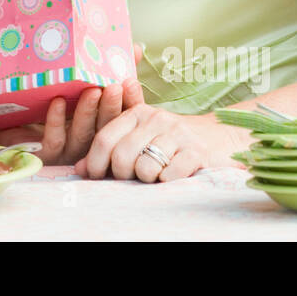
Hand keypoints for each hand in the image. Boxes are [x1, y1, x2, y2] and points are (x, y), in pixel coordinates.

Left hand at [0, 79, 144, 164]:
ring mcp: (69, 150)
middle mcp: (89, 141)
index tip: (131, 82)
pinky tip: (57, 102)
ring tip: (91, 92)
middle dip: (111, 106)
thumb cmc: (55, 103)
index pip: (123, 116)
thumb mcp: (82, 84)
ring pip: (82, 134)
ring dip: (87, 112)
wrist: (11, 127)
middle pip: (106, 126)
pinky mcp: (46, 154)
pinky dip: (56, 121)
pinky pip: (53, 139)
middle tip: (115, 87)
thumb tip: (137, 47)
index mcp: (102, 126)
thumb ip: (111, 68)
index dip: (129, 101)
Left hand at [73, 106, 251, 181]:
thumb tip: (79, 168)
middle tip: (131, 177)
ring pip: (145, 168)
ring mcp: (178, 133)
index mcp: (136, 113)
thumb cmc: (168, 142)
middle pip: (122, 156)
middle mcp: (156, 118)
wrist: (217, 138)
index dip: (95, 162)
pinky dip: (166, 181)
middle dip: (121, 174)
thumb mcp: (138, 138)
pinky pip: (169, 175)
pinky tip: (172, 175)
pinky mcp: (197, 151)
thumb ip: (109, 148)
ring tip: (154, 174)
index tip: (96, 177)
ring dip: (146, 179)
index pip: (104, 139)